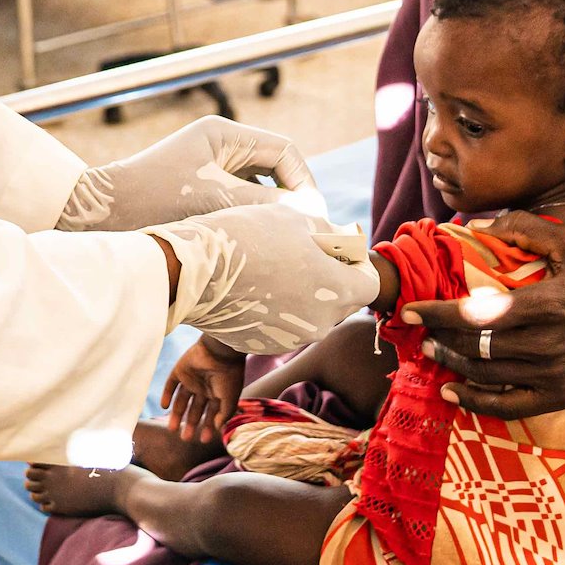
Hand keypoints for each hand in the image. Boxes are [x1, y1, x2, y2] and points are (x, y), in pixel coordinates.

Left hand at [60, 115, 316, 231]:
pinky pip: (237, 205)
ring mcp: (207, 168)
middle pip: (275, 169)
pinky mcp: (197, 193)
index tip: (313, 219)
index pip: (285, 151)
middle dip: (290, 201)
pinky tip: (251, 248)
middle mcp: (218, 146)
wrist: (97, 215)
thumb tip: (310, 216)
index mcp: (223, 134)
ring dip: (269, 215)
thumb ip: (265, 206)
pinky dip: (248, 223)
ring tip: (279, 244)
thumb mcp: (215, 202)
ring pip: (257, 191)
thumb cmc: (153, 201)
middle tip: (305, 234)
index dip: (304, 183)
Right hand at [158, 203, 376, 354]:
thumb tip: (342, 239)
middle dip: (330, 279)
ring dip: (302, 295)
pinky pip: (283, 326)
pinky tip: (252, 286)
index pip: (369, 284)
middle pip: (341, 301)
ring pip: (311, 314)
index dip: (357, 265)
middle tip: (302, 255)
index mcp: (337, 290)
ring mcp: (292, 338)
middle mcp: (322, 322)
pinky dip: (276, 309)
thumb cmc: (247, 237)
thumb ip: (329, 232)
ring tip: (270, 267)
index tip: (338, 251)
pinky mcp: (265, 345)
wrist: (194, 271)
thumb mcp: (295, 219)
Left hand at [161, 336, 246, 443]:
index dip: (208, 427)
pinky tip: (164, 407)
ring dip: (176, 414)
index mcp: (217, 393)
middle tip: (185, 438)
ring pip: (181, 400)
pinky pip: (171, 384)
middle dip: (191, 424)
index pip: (210, 413)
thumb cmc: (229, 375)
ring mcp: (191, 379)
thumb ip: (224, 414)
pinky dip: (166, 394)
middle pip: (194, 409)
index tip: (203, 440)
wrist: (220, 351)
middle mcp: (203, 387)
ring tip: (172, 429)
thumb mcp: (230, 399)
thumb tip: (218, 428)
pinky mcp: (180, 370)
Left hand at [401, 211, 564, 417]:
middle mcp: (545, 343)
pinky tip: (454, 392)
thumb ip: (526, 228)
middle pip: (476, 346)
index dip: (437, 313)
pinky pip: (509, 405)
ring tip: (432, 350)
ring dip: (453, 363)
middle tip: (420, 331)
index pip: (477, 313)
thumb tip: (479, 225)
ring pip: (487, 374)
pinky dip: (477, 401)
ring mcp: (552, 374)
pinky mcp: (559, 395)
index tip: (408, 311)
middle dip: (440, 337)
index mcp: (545, 304)